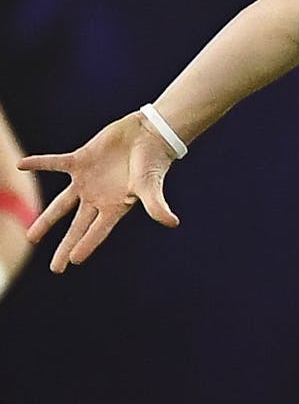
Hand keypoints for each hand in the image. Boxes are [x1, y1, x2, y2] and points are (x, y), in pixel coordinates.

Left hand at [18, 112, 179, 272]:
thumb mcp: (151, 186)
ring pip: (61, 204)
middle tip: (55, 268)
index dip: (85, 245)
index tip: (72, 261)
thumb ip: (156, 205)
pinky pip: (55, 163)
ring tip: (32, 236)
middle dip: (65, 246)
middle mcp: (98, 198)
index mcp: (115, 207)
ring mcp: (87, 181)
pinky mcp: (81, 160)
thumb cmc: (154, 162)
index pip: (97, 231)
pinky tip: (22, 165)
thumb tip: (172, 223)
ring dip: (46, 220)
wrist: (150, 134)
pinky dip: (39, 163)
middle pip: (77, 227)